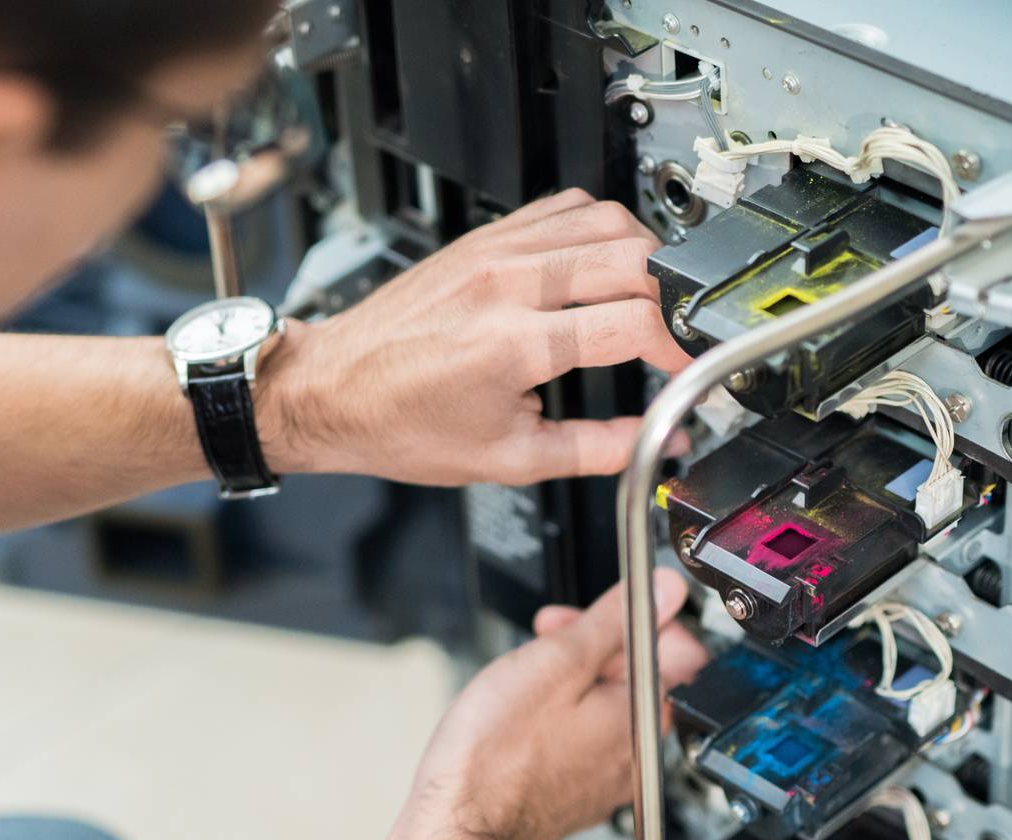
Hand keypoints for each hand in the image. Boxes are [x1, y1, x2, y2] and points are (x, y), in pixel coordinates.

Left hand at [259, 189, 690, 486]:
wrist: (331, 390)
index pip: (635, 322)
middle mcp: (507, 284)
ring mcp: (495, 250)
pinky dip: (600, 230)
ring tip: (644, 300)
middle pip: (635, 259)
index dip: (676, 350)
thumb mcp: (509, 461)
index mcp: (515, 344)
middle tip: (671, 337)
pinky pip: (565, 207)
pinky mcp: (485, 237)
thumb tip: (658, 444)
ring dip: (643, 257)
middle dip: (672, 301)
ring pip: (607, 219)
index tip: (680, 371)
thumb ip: (598, 451)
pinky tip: (599, 266)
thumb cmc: (400, 425)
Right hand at [410, 570, 709, 839]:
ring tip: (530, 676)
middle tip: (554, 636)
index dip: (644, 618)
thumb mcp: (554, 661)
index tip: (608, 612)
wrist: (455, 824)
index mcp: (643, 718)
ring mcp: (608, 783)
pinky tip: (525, 717)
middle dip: (600, 646)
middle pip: (642, 680)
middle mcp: (637, 756)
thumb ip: (613, 621)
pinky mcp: (578, 798)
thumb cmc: (494, 754)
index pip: (683, 651)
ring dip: (576, 681)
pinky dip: (563, 720)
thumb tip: (666, 591)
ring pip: (609, 711)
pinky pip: (586, 744)